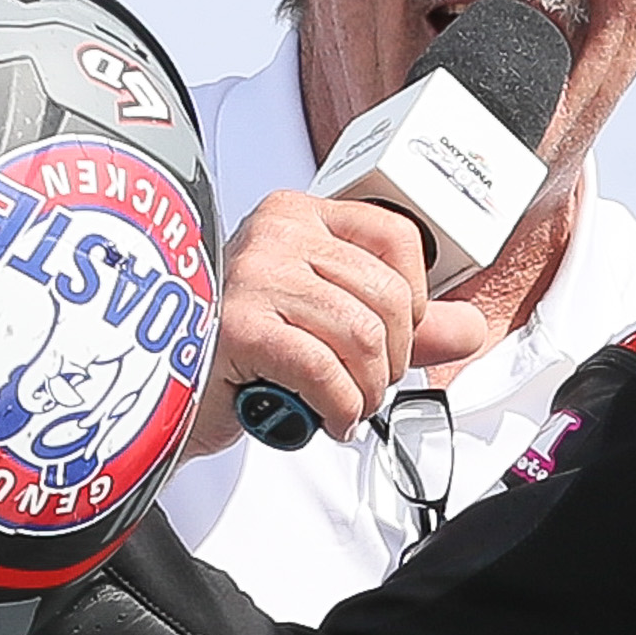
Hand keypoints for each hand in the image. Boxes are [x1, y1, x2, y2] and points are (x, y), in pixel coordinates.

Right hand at [189, 193, 480, 451]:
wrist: (165, 392)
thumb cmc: (240, 352)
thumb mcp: (328, 324)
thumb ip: (404, 324)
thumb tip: (471, 328)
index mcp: (298, 216)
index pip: (398, 236)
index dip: (416, 299)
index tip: (400, 337)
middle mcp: (275, 234)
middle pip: (387, 296)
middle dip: (394, 359)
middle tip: (368, 386)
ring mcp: (252, 275)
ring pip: (362, 336)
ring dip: (368, 388)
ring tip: (346, 405)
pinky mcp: (237, 325)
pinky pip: (325, 369)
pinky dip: (340, 406)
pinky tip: (327, 417)